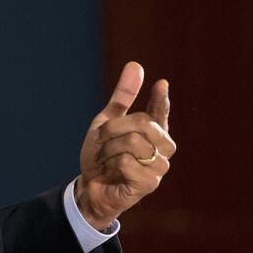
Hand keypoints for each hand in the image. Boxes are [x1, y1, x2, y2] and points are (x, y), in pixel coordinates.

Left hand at [76, 61, 174, 229]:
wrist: (90, 187)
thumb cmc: (102, 155)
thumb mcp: (106, 122)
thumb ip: (122, 97)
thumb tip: (136, 65)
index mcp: (153, 131)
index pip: (161, 111)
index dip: (161, 98)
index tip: (160, 84)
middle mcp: (162, 148)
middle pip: (142, 124)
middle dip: (113, 128)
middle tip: (101, 139)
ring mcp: (159, 166)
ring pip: (133, 142)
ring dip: (108, 149)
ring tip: (106, 158)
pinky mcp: (150, 183)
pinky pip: (127, 161)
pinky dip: (111, 163)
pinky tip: (112, 171)